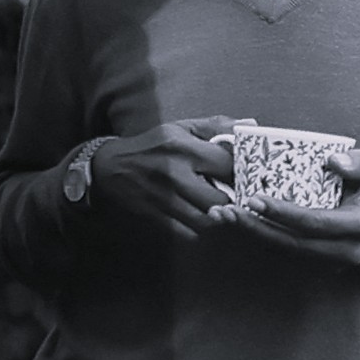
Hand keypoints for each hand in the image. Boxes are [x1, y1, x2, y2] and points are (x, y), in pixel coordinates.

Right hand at [80, 122, 237, 240]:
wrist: (110, 166)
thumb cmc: (152, 146)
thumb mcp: (180, 129)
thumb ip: (216, 127)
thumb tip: (250, 126)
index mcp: (183, 147)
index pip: (228, 164)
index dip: (242, 172)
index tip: (244, 175)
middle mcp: (173, 172)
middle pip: (221, 199)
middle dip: (231, 199)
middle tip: (232, 196)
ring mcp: (163, 196)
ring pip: (207, 220)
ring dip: (216, 217)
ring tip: (216, 208)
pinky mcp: (155, 215)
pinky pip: (188, 232)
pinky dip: (198, 229)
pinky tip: (198, 216)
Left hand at [224, 140, 359, 263]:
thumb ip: (359, 164)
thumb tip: (333, 160)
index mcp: (359, 226)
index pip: (315, 223)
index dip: (284, 213)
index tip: (253, 199)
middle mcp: (342, 250)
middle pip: (291, 242)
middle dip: (254, 227)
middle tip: (225, 209)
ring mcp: (326, 261)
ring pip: (282, 250)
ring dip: (249, 234)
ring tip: (219, 215)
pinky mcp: (312, 262)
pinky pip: (281, 250)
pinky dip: (256, 236)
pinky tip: (232, 222)